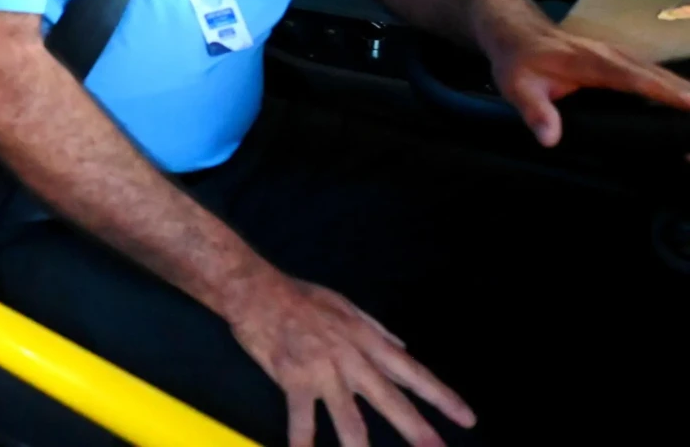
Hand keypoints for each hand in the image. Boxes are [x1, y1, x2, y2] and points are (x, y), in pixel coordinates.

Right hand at [223, 268, 472, 446]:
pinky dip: (303, 443)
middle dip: (416, 429)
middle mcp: (350, 358)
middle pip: (390, 399)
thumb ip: (375, 329)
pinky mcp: (294, 379)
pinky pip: (302, 419)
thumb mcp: (344, 305)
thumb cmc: (298, 296)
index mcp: (365, 339)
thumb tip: (402, 347)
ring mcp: (323, 371)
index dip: (440, 396)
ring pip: (349, 418)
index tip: (466, 418)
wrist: (256, 291)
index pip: (412, 372)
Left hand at [479, 12, 689, 146]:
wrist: (516, 31)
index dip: (665, 92)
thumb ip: (535, 111)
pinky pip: (653, 74)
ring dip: (683, 90)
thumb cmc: (518, 60)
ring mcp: (618, 55)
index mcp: (592, 62)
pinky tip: (685, 102)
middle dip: (686, 94)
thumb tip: (550, 138)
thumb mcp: (517, 87)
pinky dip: (673, 87)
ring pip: (659, 72)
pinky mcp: (621, 60)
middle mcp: (612, 55)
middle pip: (658, 75)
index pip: (636, 78)